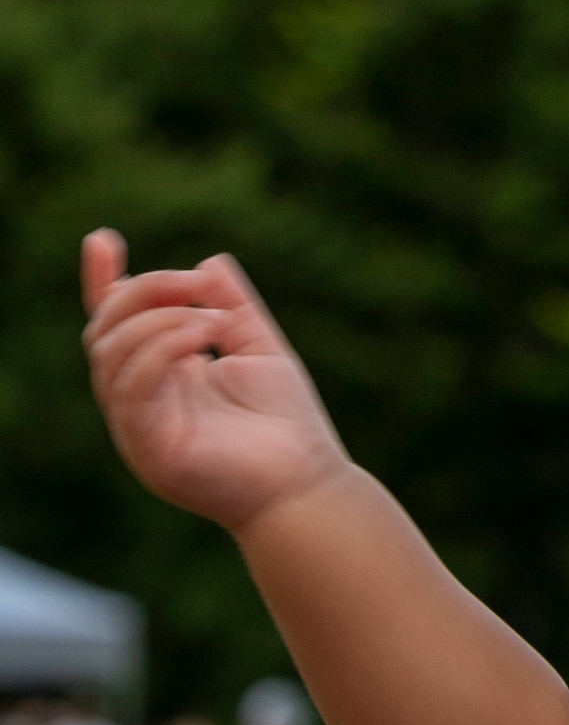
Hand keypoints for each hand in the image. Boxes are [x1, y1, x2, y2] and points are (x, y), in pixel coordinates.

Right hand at [81, 229, 348, 531]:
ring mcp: (138, 426)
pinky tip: (204, 336)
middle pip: (106, 331)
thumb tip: (209, 263)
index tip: (103, 239)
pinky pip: (132, 388)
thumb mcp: (260, 349)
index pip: (118, 326)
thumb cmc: (287, 425)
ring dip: (159, 319)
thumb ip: (233, 307)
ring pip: (112, 354)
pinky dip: (162, 350)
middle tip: (193, 282)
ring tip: (213, 320)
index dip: (104, 283)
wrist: (308, 484)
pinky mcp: (149, 448)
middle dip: (144, 291)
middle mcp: (142, 401)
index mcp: (162, 377)